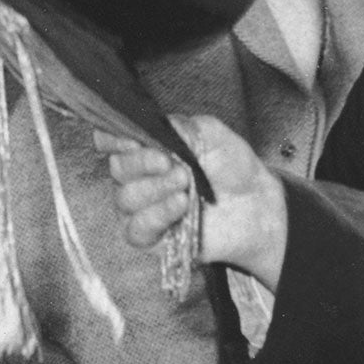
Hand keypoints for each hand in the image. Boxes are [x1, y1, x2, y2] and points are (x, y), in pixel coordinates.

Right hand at [95, 115, 286, 288]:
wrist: (254, 203)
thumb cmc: (230, 166)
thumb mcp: (211, 134)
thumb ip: (181, 126)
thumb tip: (155, 127)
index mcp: (145, 147)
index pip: (110, 139)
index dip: (112, 138)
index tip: (132, 139)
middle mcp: (136, 176)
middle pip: (117, 168)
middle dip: (142, 163)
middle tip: (171, 163)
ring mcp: (140, 208)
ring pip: (126, 198)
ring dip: (156, 189)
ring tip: (186, 185)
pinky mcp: (149, 237)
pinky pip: (136, 229)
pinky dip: (157, 215)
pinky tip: (180, 206)